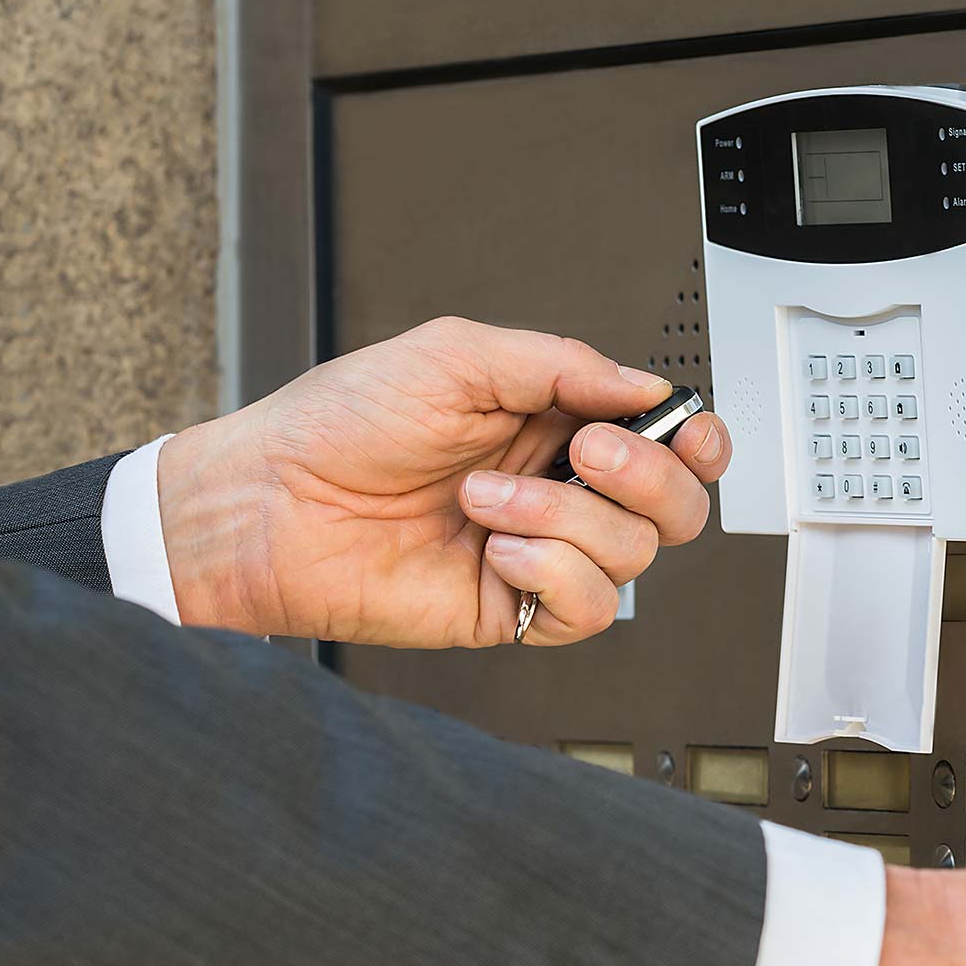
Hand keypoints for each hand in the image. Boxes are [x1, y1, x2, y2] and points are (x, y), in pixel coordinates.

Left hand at [154, 316, 730, 646]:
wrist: (268, 504)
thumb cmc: (337, 423)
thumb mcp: (455, 356)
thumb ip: (562, 364)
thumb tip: (646, 386)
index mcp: (551, 418)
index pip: (666, 436)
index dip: (696, 437)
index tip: (688, 430)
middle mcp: (556, 486)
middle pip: (675, 503)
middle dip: (644, 475)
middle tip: (580, 453)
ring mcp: (538, 550)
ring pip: (633, 554)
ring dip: (564, 517)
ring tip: (485, 499)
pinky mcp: (511, 608)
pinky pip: (587, 609)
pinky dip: (551, 572)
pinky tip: (496, 549)